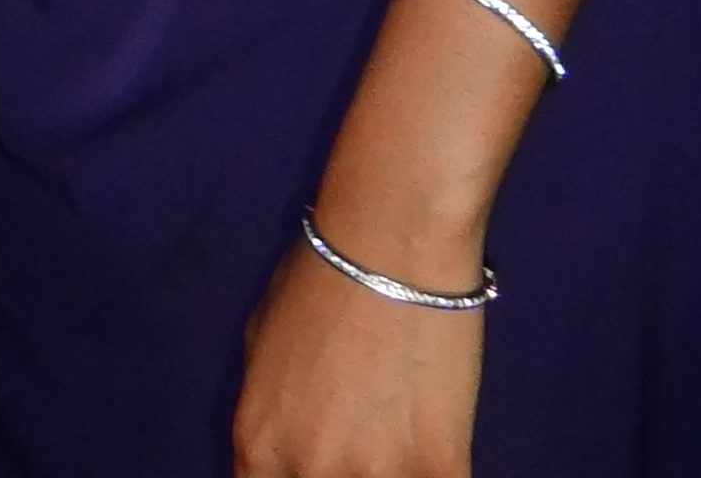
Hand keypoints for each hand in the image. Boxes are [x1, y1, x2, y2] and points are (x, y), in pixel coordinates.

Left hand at [235, 224, 480, 477]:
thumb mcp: (260, 344)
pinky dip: (439, 469)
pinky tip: (438, 446)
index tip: (317, 460)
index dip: (292, 475)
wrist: (393, 245)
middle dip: (341, 472)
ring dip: (392, 469)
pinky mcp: (442, 471)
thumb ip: (267, 408)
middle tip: (362, 440)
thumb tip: (282, 444)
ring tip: (397, 438)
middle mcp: (309, 470)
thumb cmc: (320, 278)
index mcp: (258, 443)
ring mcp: (377, 477)